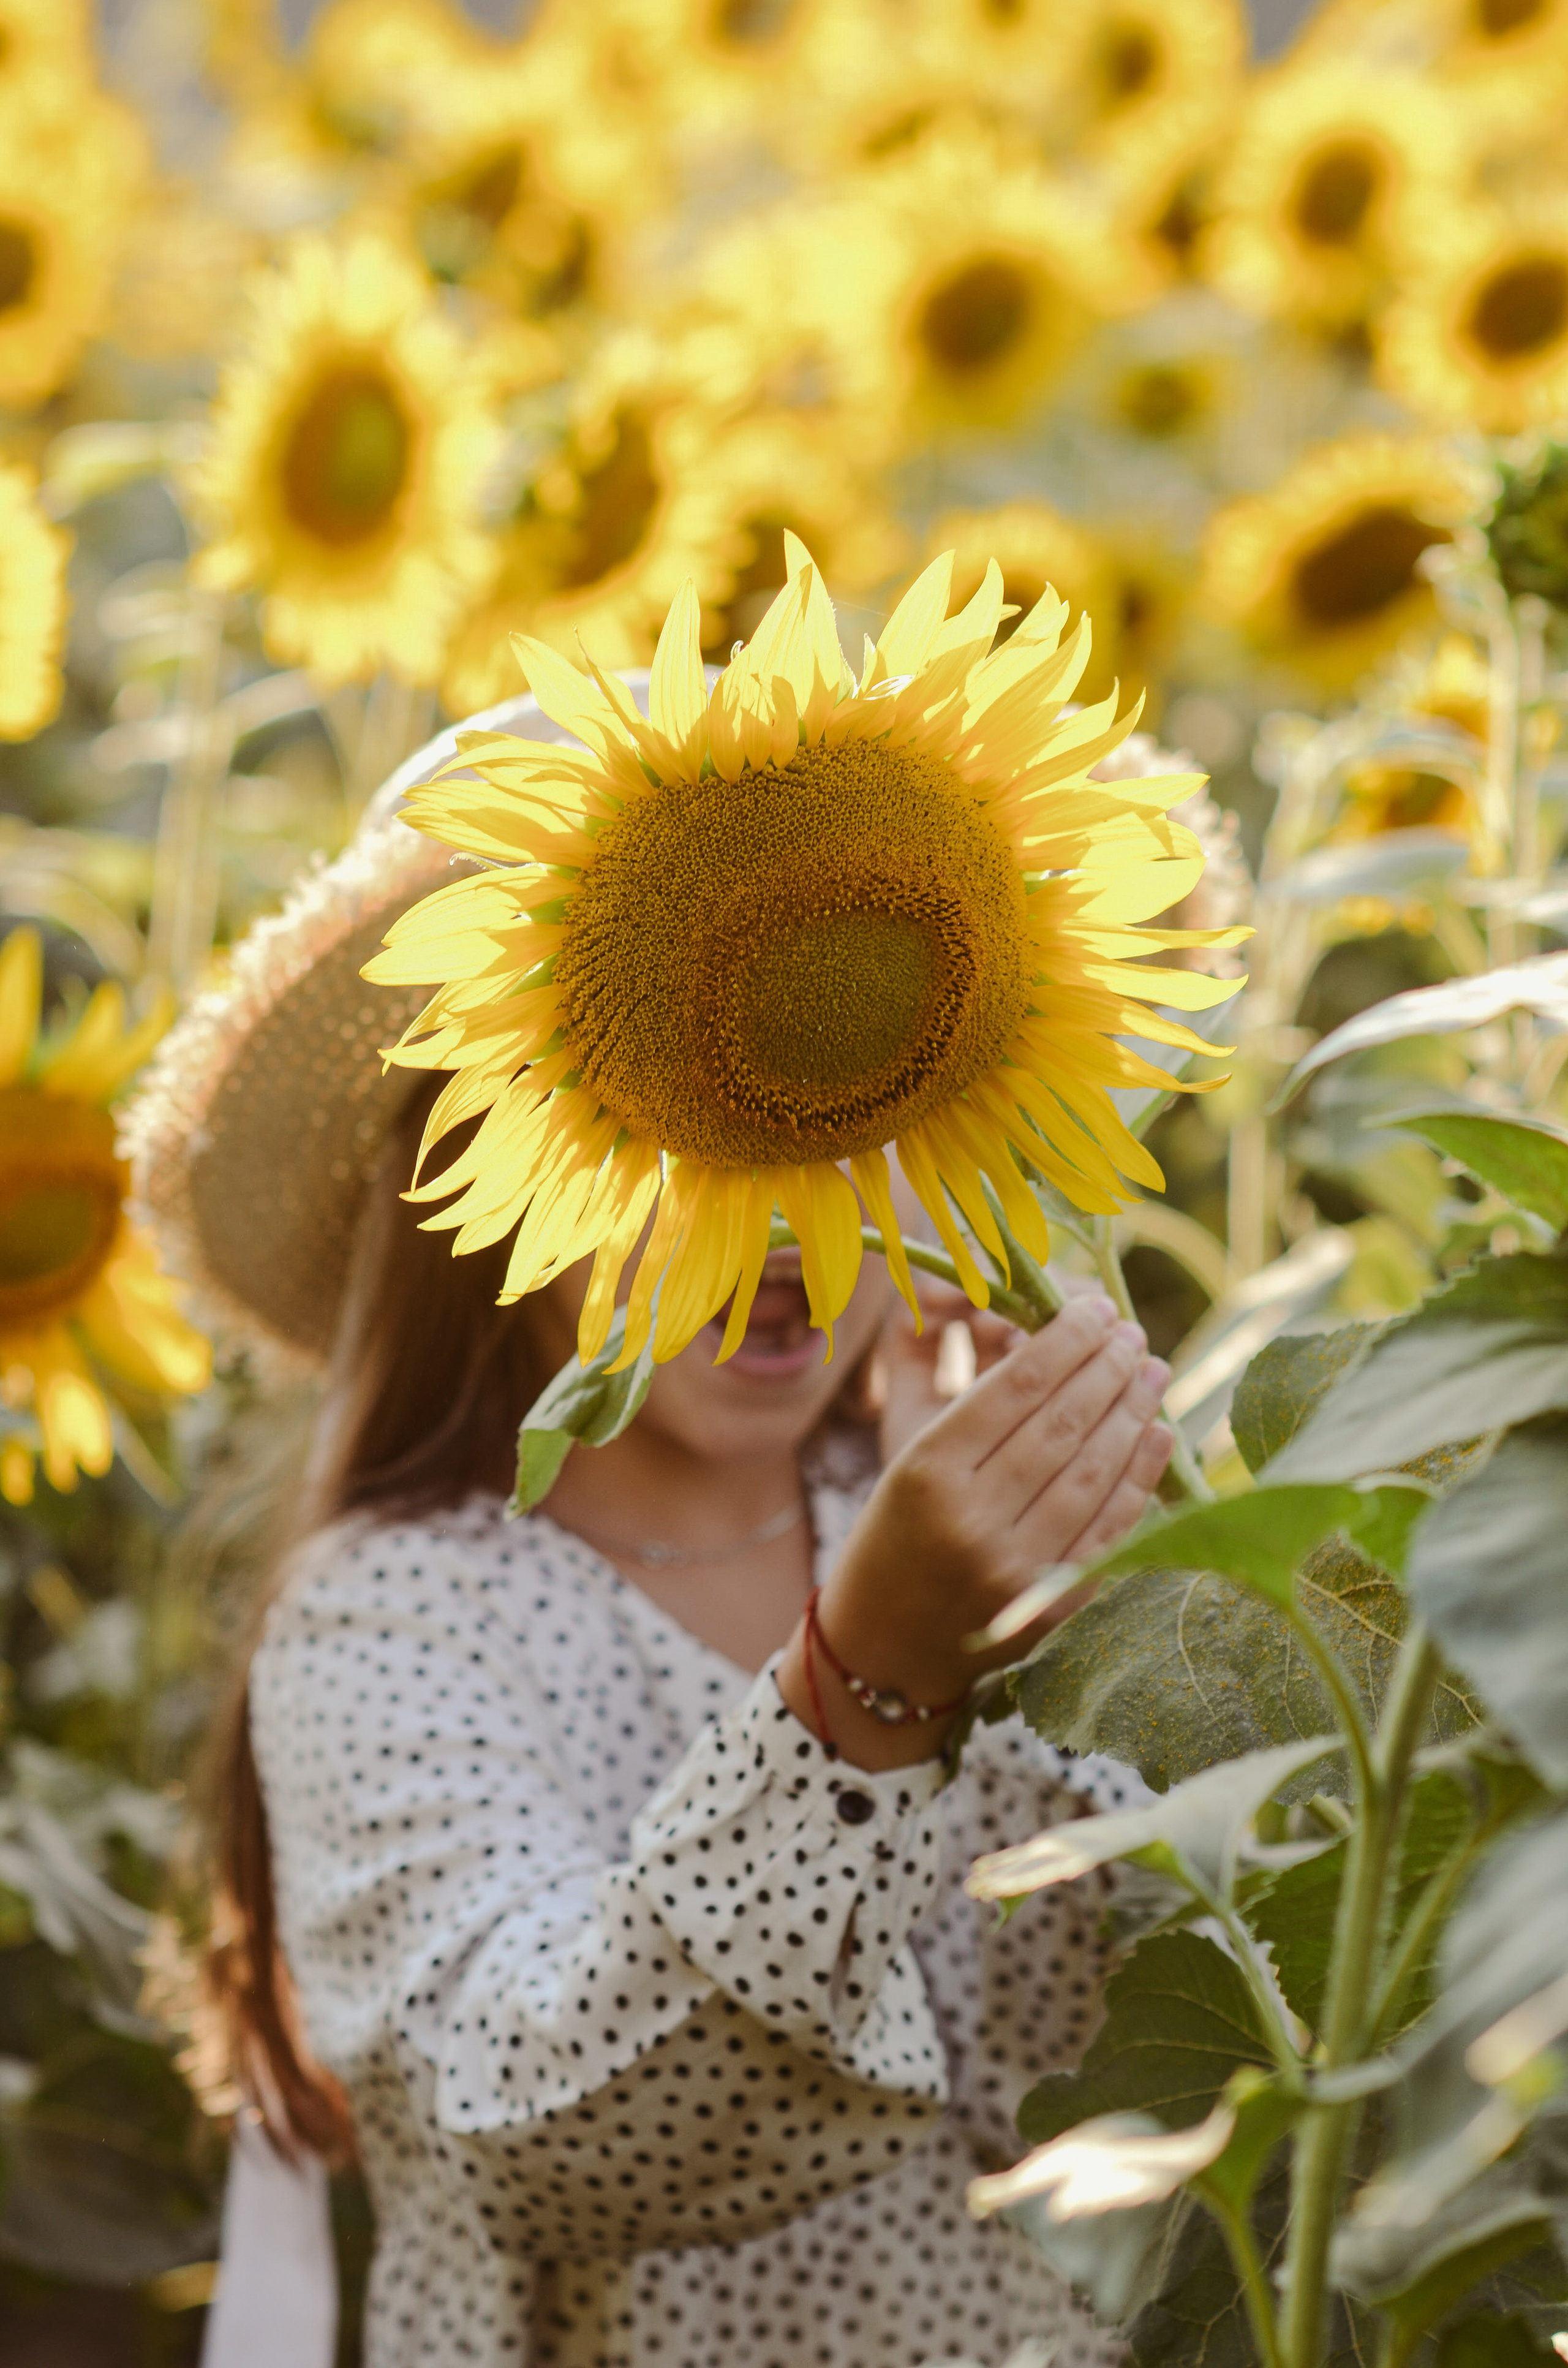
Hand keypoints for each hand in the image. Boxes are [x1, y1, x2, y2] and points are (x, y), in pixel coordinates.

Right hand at [776, 1293, 1172, 1768]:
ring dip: (1134, 1411)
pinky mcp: (1052, 1608)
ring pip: (1094, 1471)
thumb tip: (1049, 1334)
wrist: (885, 1650)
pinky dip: (1140, 1477)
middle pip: (1063, 1422)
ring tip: (1152, 1370)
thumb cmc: (894, 1535)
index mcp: (927, 1470)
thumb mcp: (908, 1457)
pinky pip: (1110, 1528)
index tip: (1096, 1309)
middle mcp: (972, 1519)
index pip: (1018, 1385)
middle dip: (1108, 1366)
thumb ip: (970, 1396)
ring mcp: (1016, 1570)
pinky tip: (1156, 1434)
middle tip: (1131, 1332)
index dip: (1067, 1338)